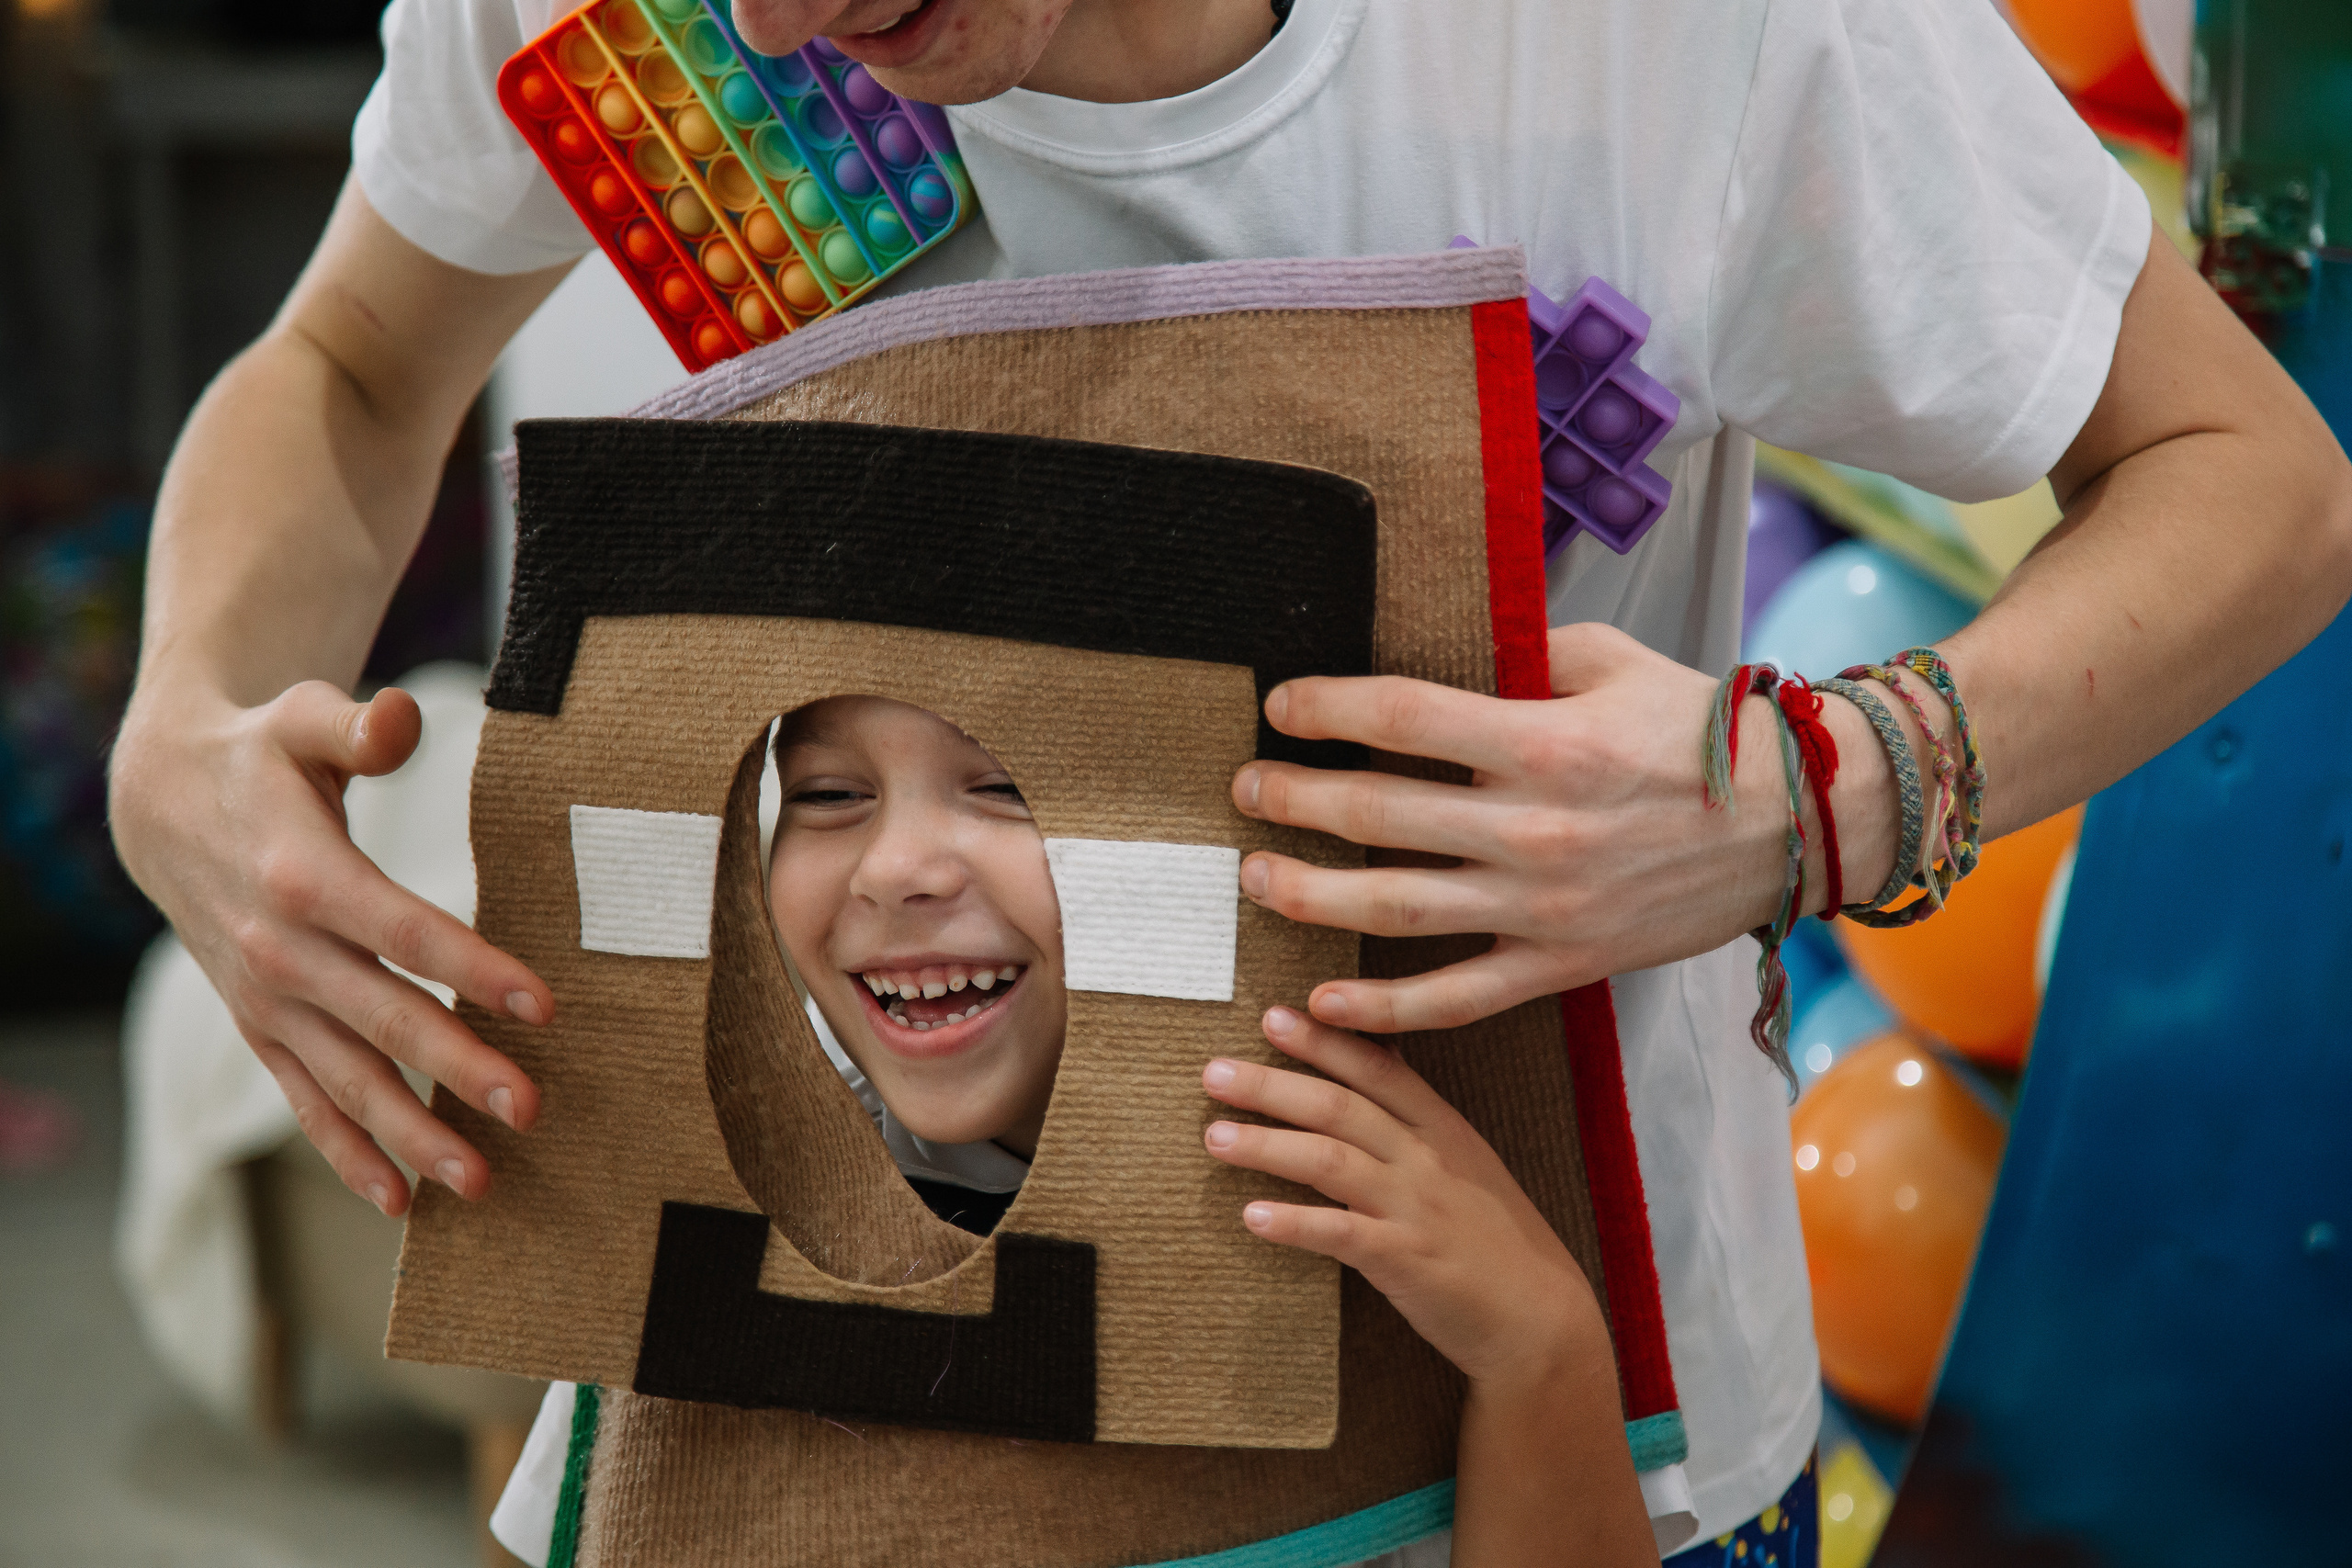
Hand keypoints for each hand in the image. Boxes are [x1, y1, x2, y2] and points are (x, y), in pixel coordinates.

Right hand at [109, 680, 551, 1215]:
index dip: (471, 965)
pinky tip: (399, 1201)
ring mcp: (268, 999)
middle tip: (529, 1109)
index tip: (542, 1003)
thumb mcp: (299, 718)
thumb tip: (400, 716)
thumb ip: (355, 724)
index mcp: (303, 875)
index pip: (402, 928)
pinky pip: (306, 1099)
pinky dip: (348, 1152)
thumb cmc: (261, 755)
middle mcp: (281, 950)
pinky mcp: (261, 1027)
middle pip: (383, 1018)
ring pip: (346, 1079)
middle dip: (457, 1068)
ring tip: (478, 1181)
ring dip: (410, 1134)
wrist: (161, 804)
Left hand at [1199, 1005, 1602, 1388]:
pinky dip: (1294, 1222)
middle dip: (1272, 1084)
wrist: (1539, 1316)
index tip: (1272, 1015)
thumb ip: (1415, 1118)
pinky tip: (1251, 1216)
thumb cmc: (1493, 1238)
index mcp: (1441, 1126)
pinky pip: (1340, 1233)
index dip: (1322, 1041)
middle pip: (1339, 1106)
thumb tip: (1373, 1063)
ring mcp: (1416, 1207)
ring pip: (1331, 1160)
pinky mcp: (1406, 1260)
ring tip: (1215, 1137)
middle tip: (1213, 1070)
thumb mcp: (1463, 1162)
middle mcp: (1426, 1157)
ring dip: (1267, 1145)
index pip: (1375, 1068)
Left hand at [1229, 621, 1896, 1033]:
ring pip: (1394, 907)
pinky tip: (1324, 1001)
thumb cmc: (1708, 733)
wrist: (1804, 823)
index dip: (1325, 708)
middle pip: (1374, 813)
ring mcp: (1543, 906)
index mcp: (1543, 741)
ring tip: (1255, 877)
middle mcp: (1532, 827)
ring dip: (1308, 894)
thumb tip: (1453, 647)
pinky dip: (1384, 1007)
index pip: (1399, 716)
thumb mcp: (1616, 664)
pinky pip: (1457, 995)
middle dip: (1292, 798)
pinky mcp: (1563, 962)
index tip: (1280, 706)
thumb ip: (1528, 657)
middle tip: (1246, 789)